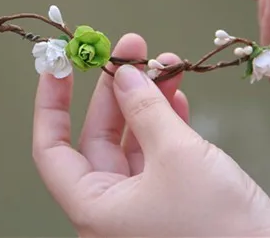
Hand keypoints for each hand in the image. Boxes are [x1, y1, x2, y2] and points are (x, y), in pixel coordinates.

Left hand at [32, 33, 269, 236]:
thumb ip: (146, 110)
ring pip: (134, 142)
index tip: (61, 66)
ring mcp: (145, 207)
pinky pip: (160, 156)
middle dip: (116, 90)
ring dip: (148, 102)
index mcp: (94, 208)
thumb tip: (123, 75)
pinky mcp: (176, 202)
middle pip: (98, 137)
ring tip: (165, 63)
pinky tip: (178, 97)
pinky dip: (167, 124)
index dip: (52, 103)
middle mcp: (113, 209)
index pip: (52, 149)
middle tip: (132, 50)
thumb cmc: (218, 227)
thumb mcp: (177, 155)